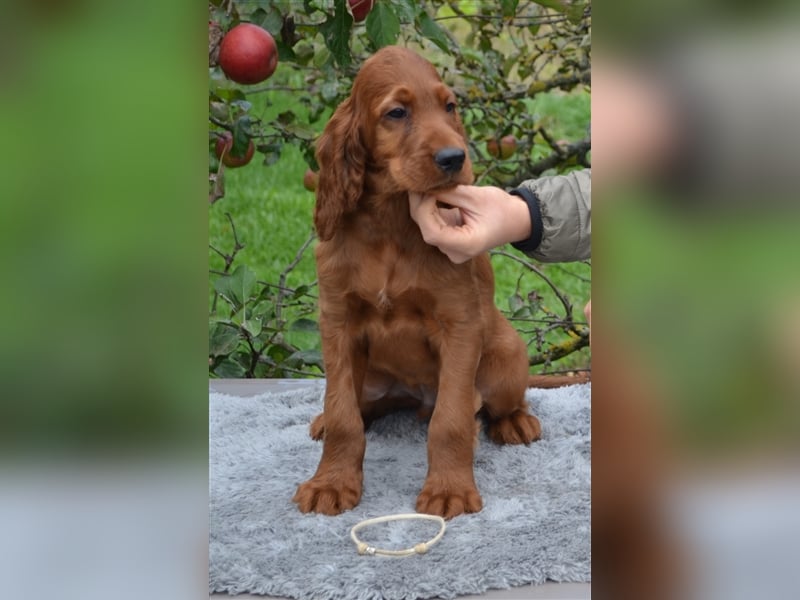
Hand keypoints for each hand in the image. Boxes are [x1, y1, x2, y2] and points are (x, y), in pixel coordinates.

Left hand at [409, 185, 530, 263]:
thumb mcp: (477, 196)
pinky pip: (433, 224)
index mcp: (466, 245)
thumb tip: (425, 184)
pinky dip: (431, 208)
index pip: (432, 232)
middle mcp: (455, 252)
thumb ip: (450, 192)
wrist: (516, 220)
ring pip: (426, 226)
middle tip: (422, 181)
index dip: (424, 209)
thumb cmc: (501, 208)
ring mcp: (451, 249)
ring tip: (429, 185)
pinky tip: (433, 193)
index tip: (429, 188)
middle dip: (421, 204)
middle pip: (426, 229)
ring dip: (425, 204)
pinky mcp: (449, 241)